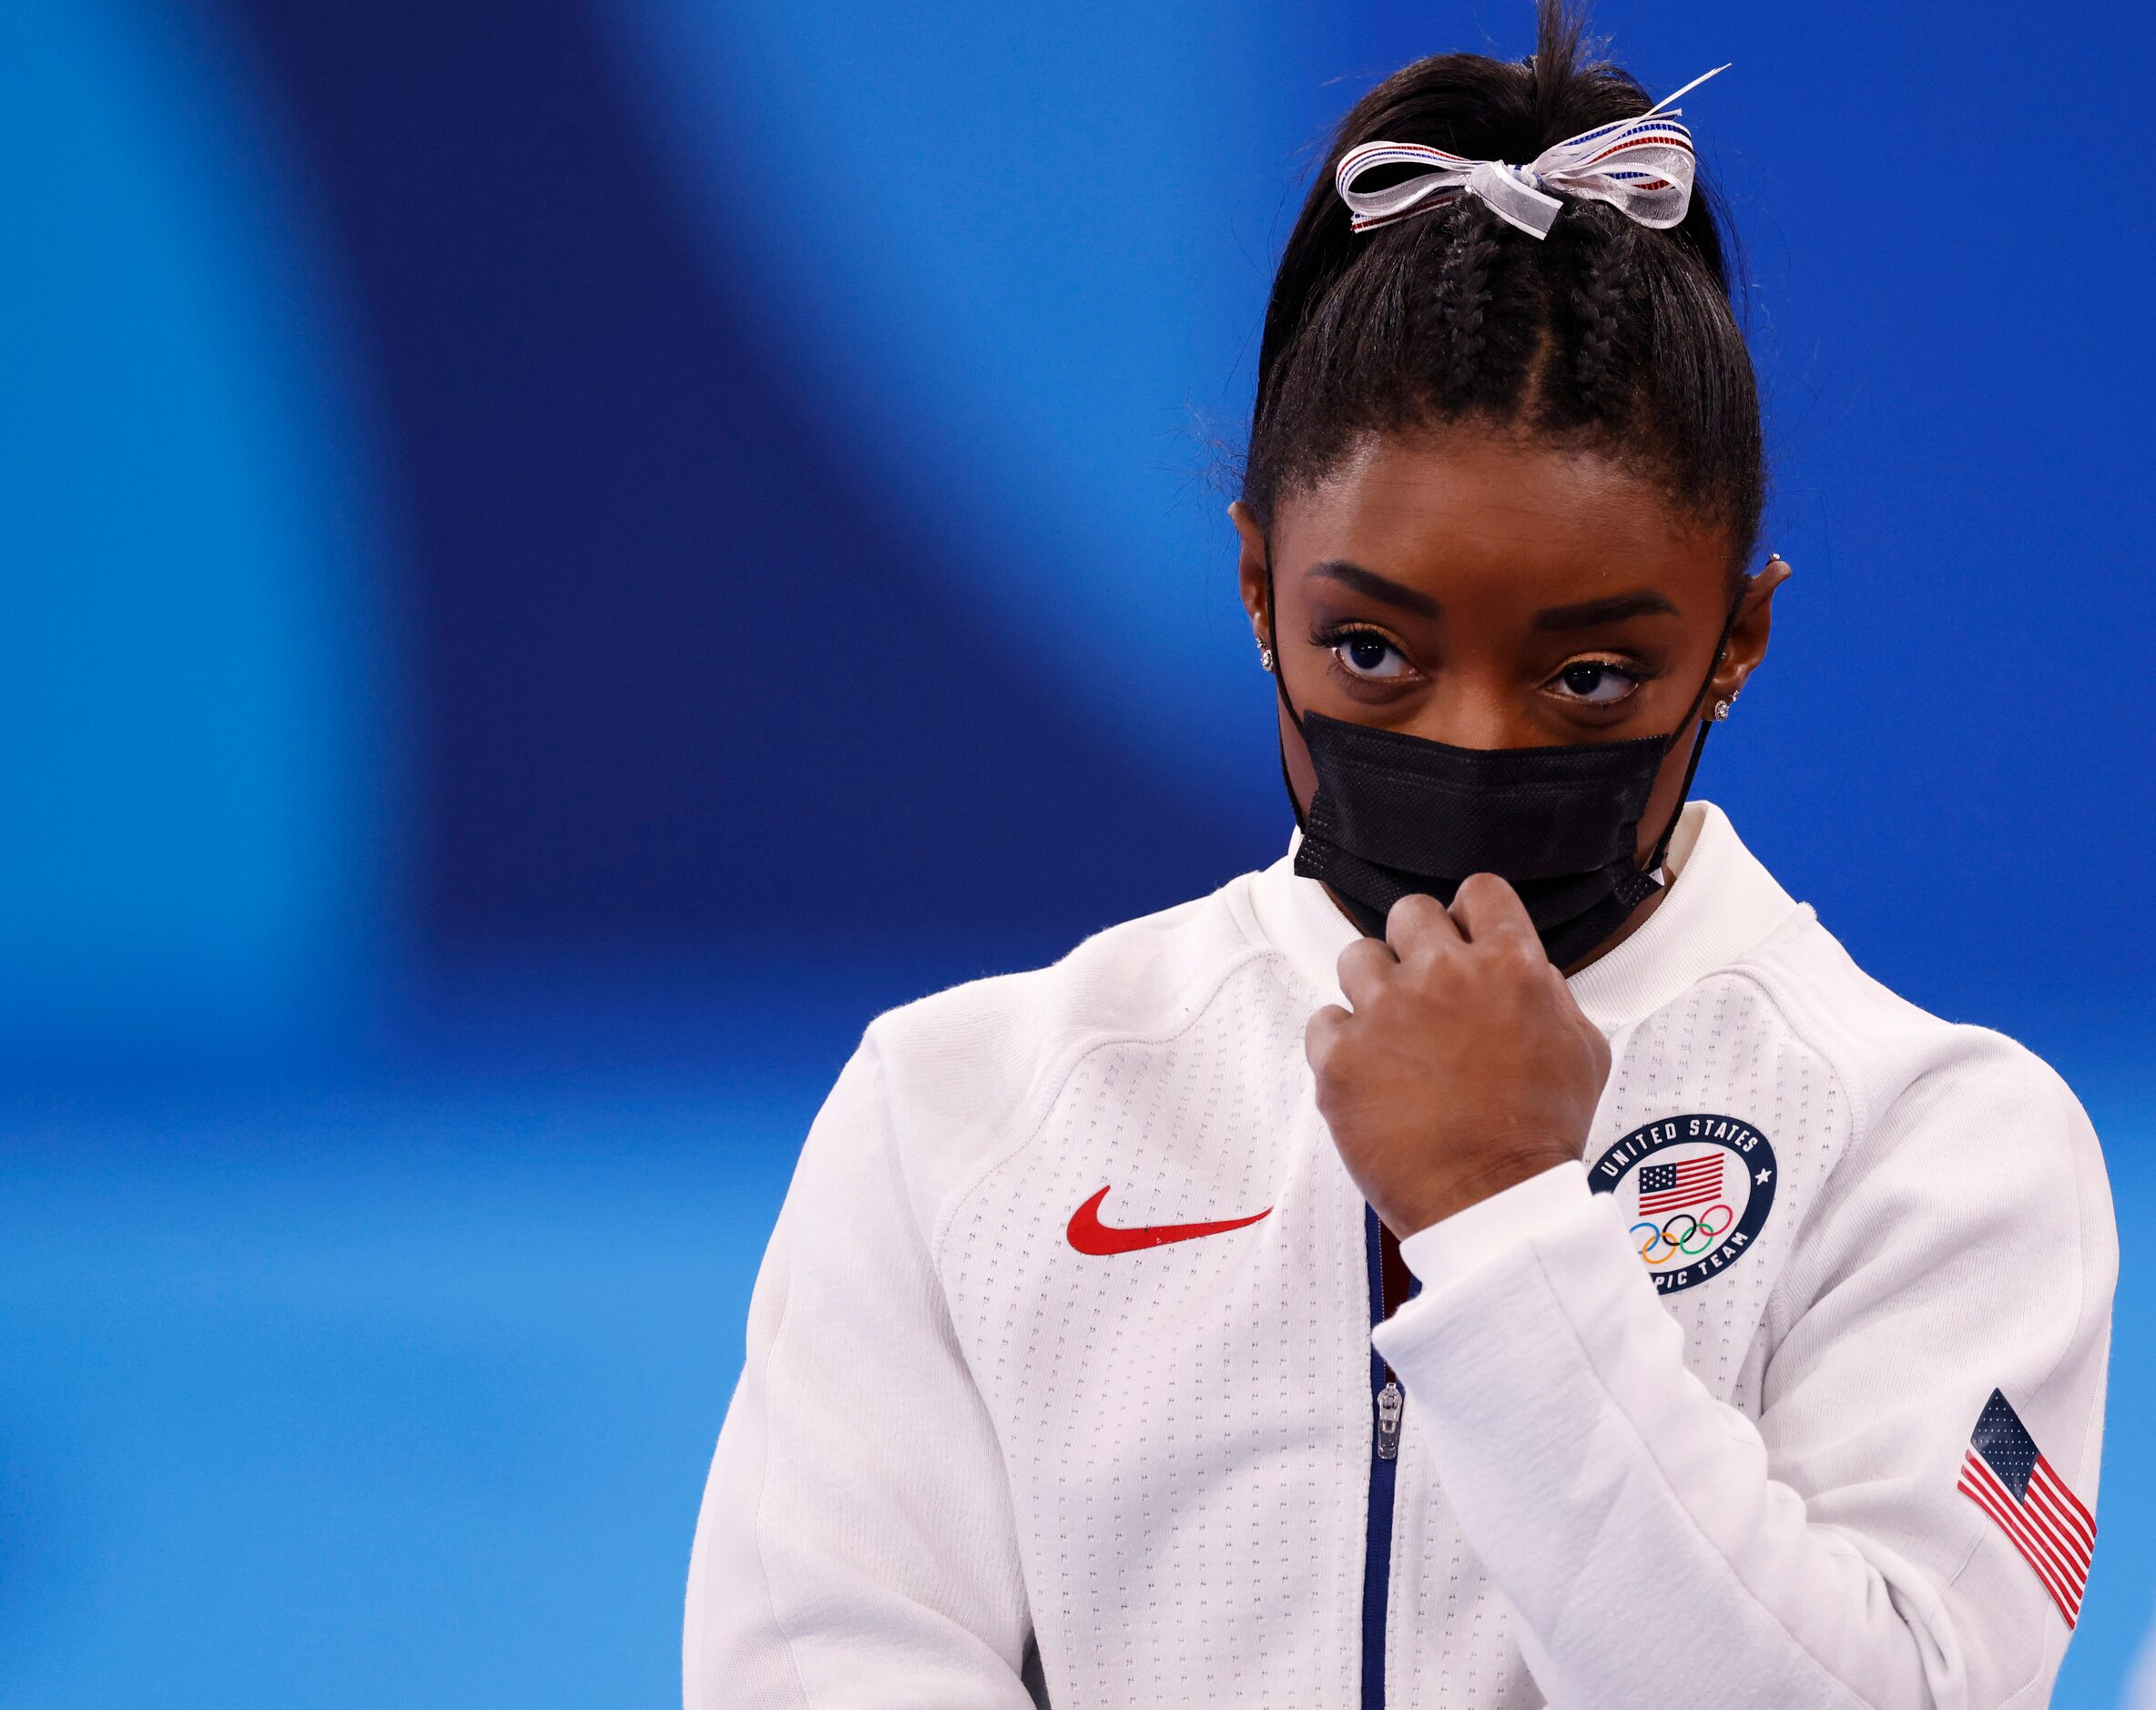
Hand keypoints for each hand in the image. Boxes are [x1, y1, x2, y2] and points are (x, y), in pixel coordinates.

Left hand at [1306, 874, 1611, 1238]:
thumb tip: (1525, 969)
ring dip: (1373, 991)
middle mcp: (1443, 975)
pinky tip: (1368, 1074)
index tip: (1464, 939)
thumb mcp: (1583, 1050)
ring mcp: (1385, 1012)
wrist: (1495, 1205)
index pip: (1480, 892)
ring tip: (1392, 1037)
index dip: (1471, 915)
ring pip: (1357, 957)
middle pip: (1410, 913)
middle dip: (1416, 947)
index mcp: (1510, 966)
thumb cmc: (1542, 1135)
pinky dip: (1339, 1045)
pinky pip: (1322, 1021)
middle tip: (1424, 993)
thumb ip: (1550, 993)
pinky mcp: (1339, 1056)